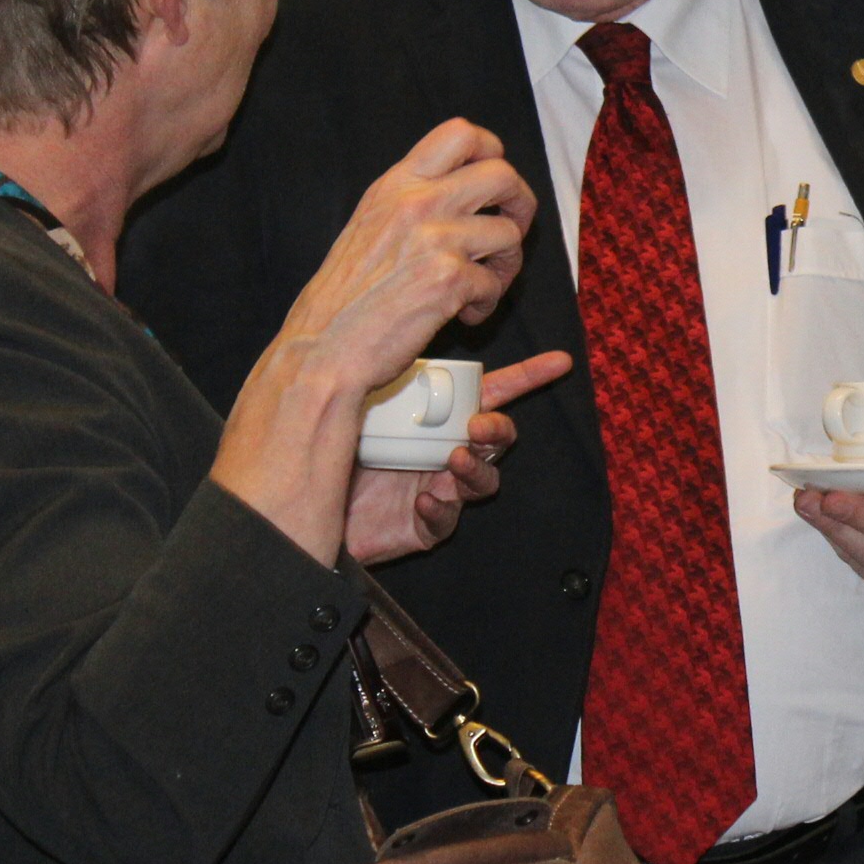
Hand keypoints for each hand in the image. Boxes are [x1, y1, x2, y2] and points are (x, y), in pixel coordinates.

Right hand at [268, 119, 533, 394]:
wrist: (323, 347)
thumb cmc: (344, 298)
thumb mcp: (370, 225)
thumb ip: (411, 201)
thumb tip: (462, 189)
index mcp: (396, 186)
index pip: (461, 134)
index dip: (493, 154)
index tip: (496, 185)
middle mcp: (416, 203)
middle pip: (503, 175)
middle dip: (520, 206)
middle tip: (507, 233)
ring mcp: (434, 239)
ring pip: (509, 234)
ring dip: (505, 266)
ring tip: (480, 287)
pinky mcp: (448, 279)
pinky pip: (494, 284)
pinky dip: (485, 304)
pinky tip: (461, 314)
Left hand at [345, 354, 571, 562]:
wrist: (302, 506)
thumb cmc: (330, 447)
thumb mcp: (361, 404)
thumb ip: (388, 378)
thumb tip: (403, 338)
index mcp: (437, 416)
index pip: (491, 391)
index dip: (529, 377)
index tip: (560, 361)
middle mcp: (444, 449)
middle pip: (495, 437)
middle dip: (498, 430)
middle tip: (477, 427)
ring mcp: (439, 489)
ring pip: (483, 479)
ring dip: (476, 469)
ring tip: (454, 462)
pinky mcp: (426, 526)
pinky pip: (447, 520)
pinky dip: (441, 510)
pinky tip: (424, 502)